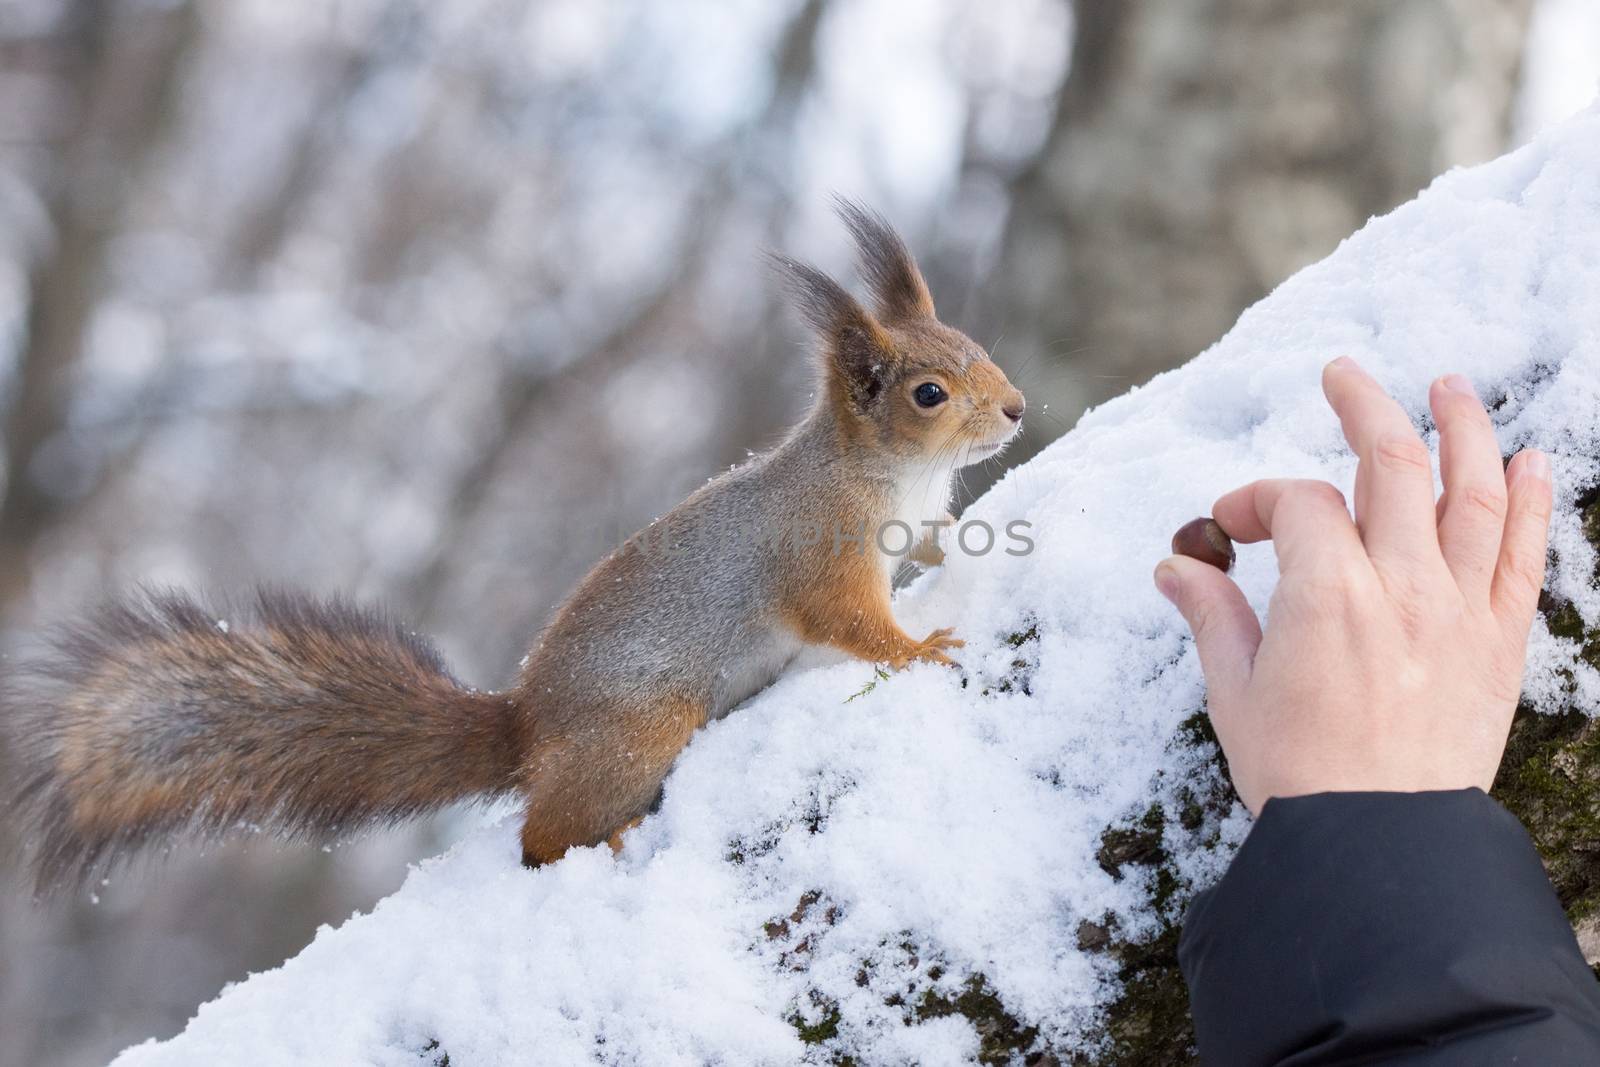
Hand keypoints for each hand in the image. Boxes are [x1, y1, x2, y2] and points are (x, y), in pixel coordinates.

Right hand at [1154, 358, 1552, 813]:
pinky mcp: (1500, 643)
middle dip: (1363, 406)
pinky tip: (1528, 459)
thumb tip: (1173, 567)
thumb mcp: (1234, 691)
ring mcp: (1459, 612)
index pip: (1299, 504)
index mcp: (1326, 596)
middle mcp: (1401, 588)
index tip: (1231, 524)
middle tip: (1344, 374)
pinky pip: (1525, 556)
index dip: (1257, 498)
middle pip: (1391, 463)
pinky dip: (1530, 501)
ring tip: (1449, 385)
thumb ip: (1210, 614)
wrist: (1379, 846)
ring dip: (1461, 428)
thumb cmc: (1299, 775)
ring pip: (1471, 493)